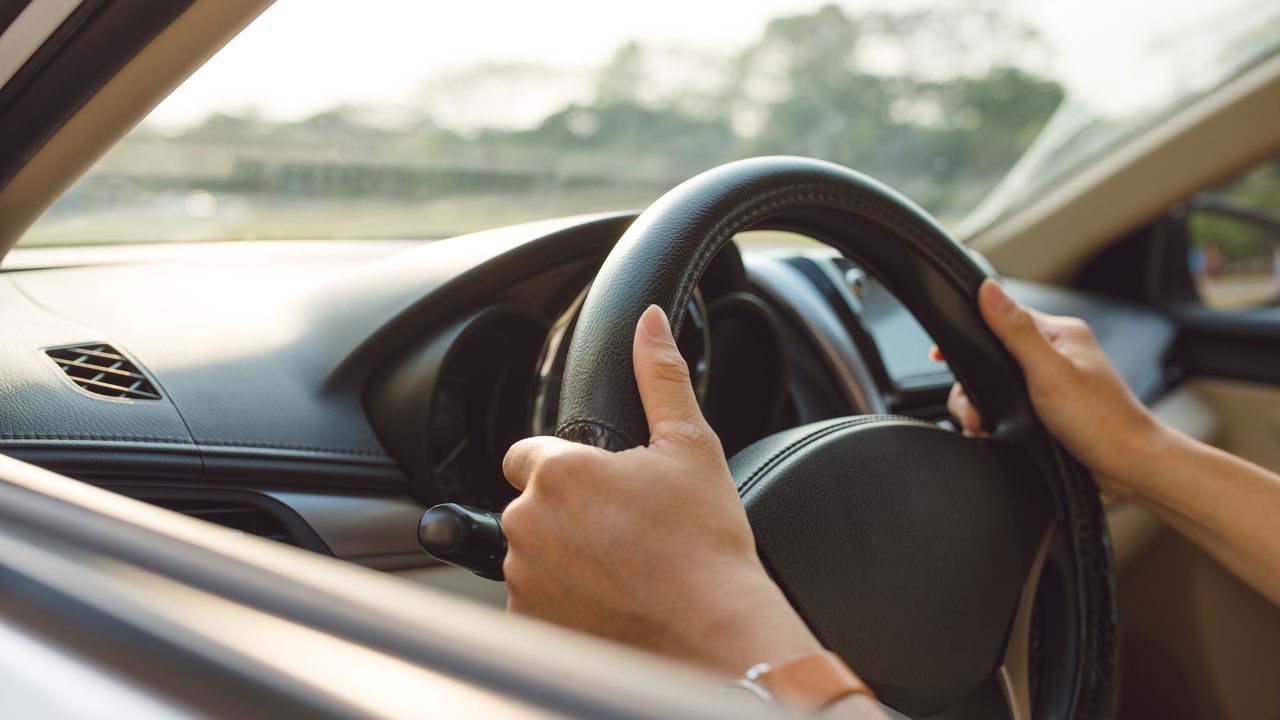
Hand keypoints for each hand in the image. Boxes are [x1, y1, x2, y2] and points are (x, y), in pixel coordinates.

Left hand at [502, 305, 822, 675]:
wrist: (714, 633)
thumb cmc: (706, 545)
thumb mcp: (690, 447)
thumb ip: (660, 377)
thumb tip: (649, 324)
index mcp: (559, 471)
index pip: (529, 453)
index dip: (567, 467)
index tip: (602, 489)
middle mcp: (527, 523)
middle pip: (531, 505)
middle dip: (565, 514)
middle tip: (622, 532)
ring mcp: (523, 577)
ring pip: (531, 554)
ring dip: (562, 558)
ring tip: (621, 570)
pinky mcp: (528, 623)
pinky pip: (533, 602)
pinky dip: (561, 603)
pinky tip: (609, 602)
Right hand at [943, 280, 1169, 498]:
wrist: (1129, 468)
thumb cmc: (1102, 421)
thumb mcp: (1050, 371)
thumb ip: (1016, 331)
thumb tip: (988, 289)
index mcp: (1060, 335)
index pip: (1003, 317)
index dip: (971, 334)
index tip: (943, 354)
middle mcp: (1055, 356)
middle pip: (992, 356)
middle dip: (974, 387)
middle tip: (973, 410)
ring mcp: (1052, 384)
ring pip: (996, 386)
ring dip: (981, 409)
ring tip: (983, 427)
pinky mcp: (1048, 411)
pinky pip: (1007, 408)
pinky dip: (995, 422)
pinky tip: (995, 435)